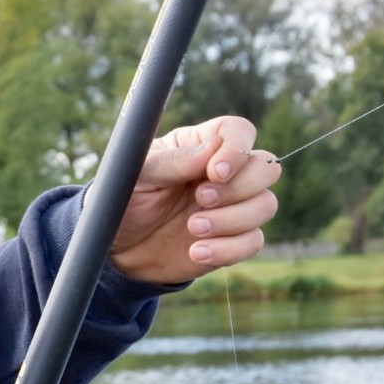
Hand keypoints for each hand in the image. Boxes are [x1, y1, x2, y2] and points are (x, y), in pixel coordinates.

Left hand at [109, 115, 280, 284]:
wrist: (118, 247)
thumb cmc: (125, 200)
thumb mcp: (138, 175)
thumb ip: (173, 161)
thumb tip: (212, 150)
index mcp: (201, 146)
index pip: (239, 132)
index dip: (236, 149)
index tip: (214, 172)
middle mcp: (225, 174)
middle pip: (266, 168)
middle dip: (238, 187)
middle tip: (199, 199)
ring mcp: (232, 207)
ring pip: (265, 205)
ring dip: (233, 219)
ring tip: (192, 227)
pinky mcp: (232, 240)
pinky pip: (253, 242)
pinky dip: (229, 249)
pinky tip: (196, 251)